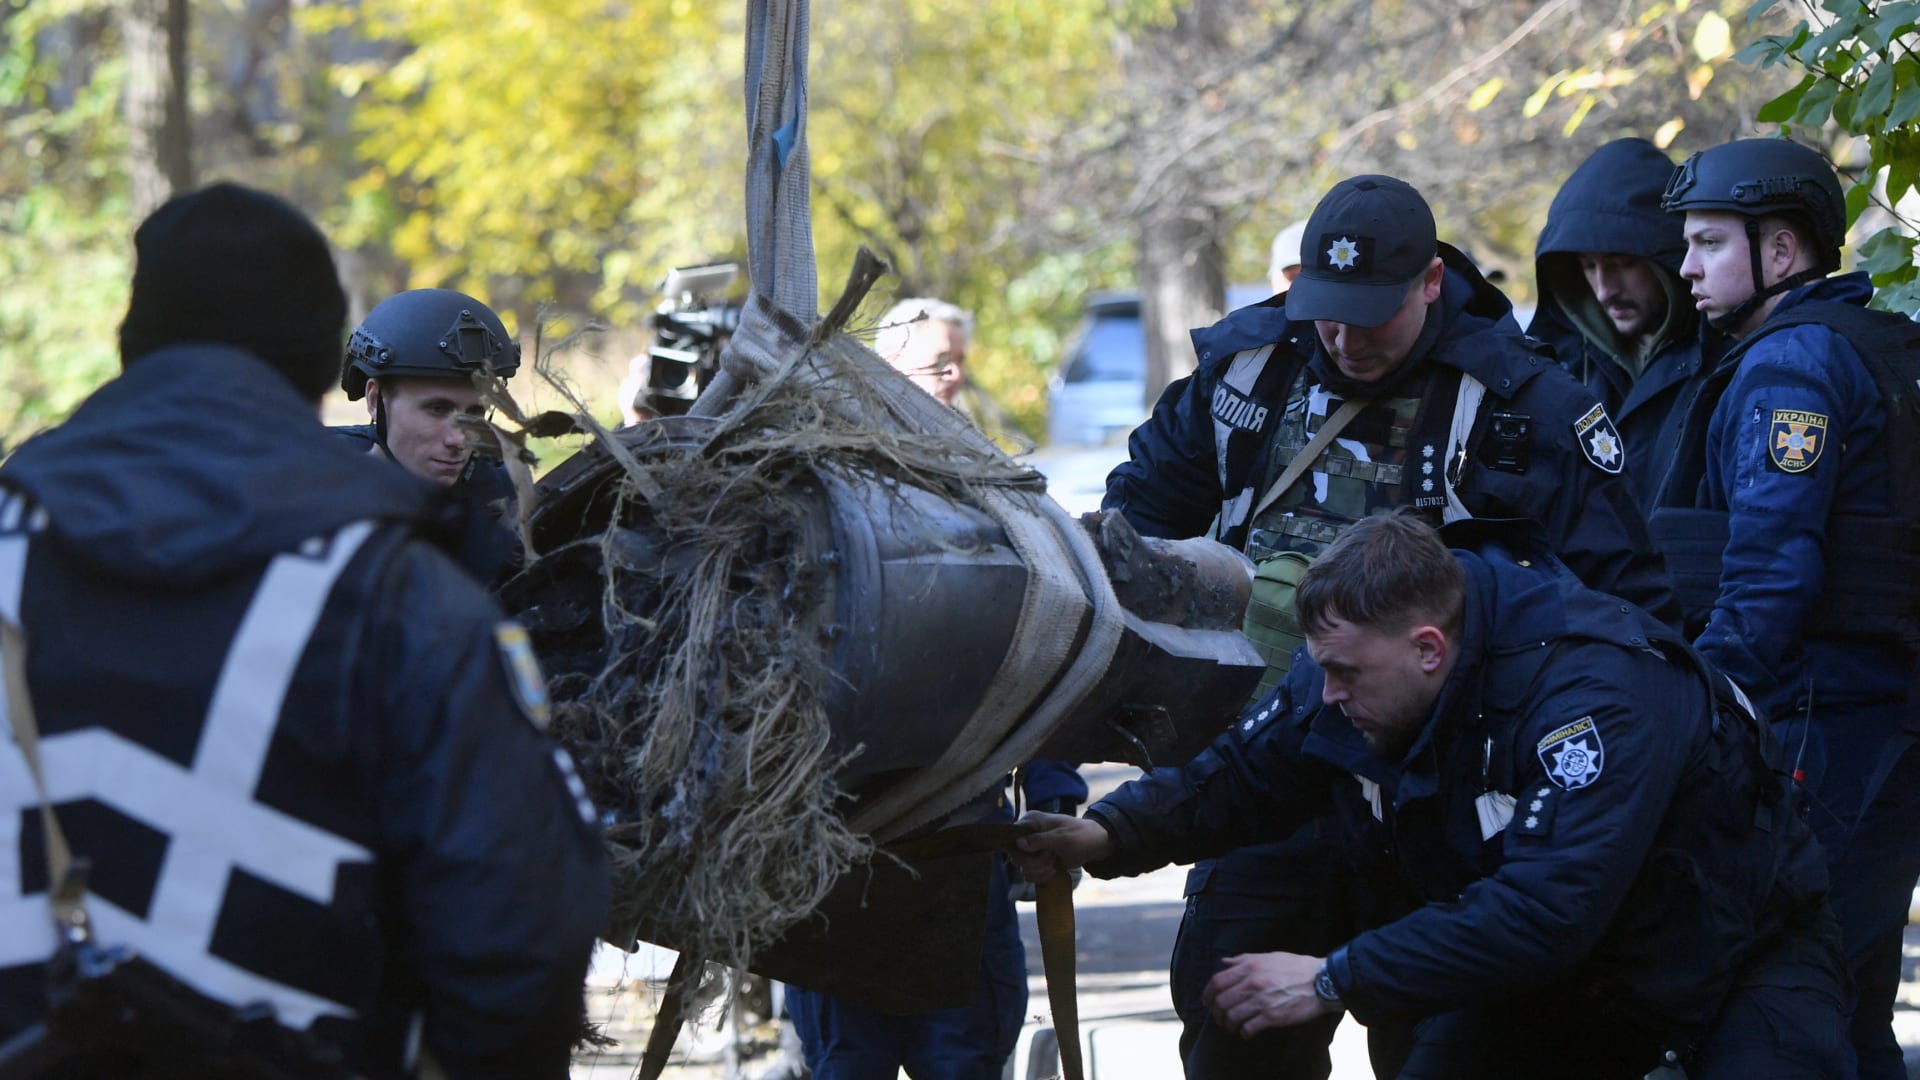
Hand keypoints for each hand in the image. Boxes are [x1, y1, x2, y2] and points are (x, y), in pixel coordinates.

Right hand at [1010, 811, 1110, 884]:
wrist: (1094, 846)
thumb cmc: (1081, 836)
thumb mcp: (1062, 838)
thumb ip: (1039, 840)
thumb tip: (1018, 843)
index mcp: (1031, 821)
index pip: (1012, 837)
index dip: (1021, 850)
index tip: (1039, 853)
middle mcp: (1027, 834)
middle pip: (1015, 855)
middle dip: (1034, 862)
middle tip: (1051, 859)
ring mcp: (1032, 849)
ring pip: (1022, 867)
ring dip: (1039, 870)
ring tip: (1053, 864)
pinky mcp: (1037, 862)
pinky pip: (1030, 874)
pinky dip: (1041, 876)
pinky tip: (1052, 871)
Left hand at [1201, 952, 1338, 1037]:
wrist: (1321, 981)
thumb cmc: (1295, 967)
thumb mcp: (1268, 956)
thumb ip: (1243, 959)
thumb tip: (1223, 962)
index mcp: (1249, 967)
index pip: (1217, 982)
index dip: (1208, 994)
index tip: (1208, 1002)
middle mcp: (1252, 983)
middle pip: (1221, 1001)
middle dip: (1216, 1013)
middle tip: (1220, 1018)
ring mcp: (1262, 1000)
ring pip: (1232, 1017)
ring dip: (1228, 1025)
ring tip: (1232, 1027)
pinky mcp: (1273, 1016)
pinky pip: (1249, 1028)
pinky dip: (1244, 1033)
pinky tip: (1247, 1032)